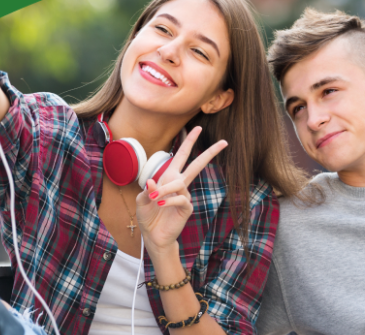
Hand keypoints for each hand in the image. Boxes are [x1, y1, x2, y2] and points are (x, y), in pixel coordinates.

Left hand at [135, 126, 226, 254]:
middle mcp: (179, 184)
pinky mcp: (186, 208)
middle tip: (223, 142)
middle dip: (209, 152)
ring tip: (153, 199)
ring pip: (179, 183)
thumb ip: (146, 191)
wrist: (153, 236)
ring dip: (164, 190)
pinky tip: (159, 205)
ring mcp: (185, 196)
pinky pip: (179, 198)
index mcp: (169, 178)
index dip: (188, 142)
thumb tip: (151, 182)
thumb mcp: (141, 201)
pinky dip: (168, 200)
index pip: (180, 156)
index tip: (197, 127)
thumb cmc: (148, 217)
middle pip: (197, 165)